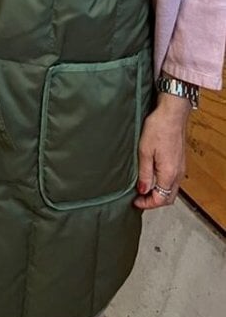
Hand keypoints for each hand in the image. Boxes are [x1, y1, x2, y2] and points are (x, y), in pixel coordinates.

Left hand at [134, 95, 190, 210]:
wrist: (172, 113)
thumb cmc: (158, 128)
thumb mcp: (145, 151)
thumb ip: (144, 173)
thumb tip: (142, 190)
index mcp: (169, 174)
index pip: (160, 199)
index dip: (147, 203)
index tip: (135, 201)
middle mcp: (178, 174)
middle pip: (168, 197)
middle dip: (154, 201)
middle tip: (140, 198)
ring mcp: (180, 167)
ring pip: (171, 189)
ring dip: (159, 192)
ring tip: (144, 188)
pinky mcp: (180, 160)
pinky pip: (173, 180)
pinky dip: (164, 184)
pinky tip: (153, 176)